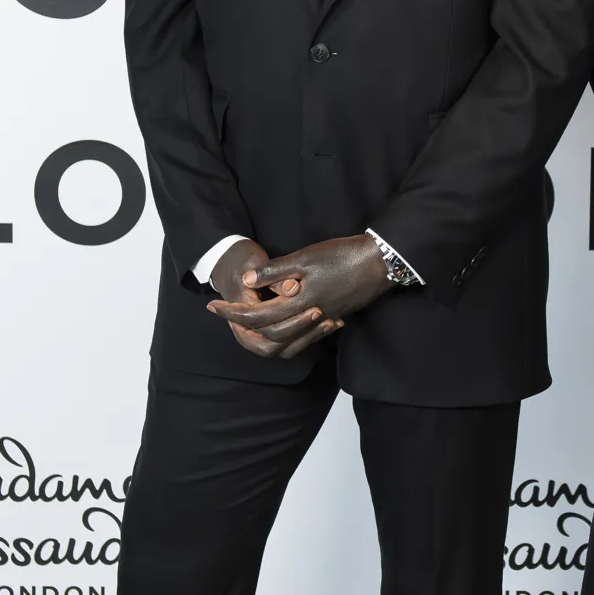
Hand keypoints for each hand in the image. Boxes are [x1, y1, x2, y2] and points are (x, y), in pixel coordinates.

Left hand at [208, 233, 388, 359]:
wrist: (381, 262)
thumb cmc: (343, 255)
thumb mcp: (305, 257)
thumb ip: (276, 270)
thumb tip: (247, 279)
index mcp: (299, 303)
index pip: (258, 316)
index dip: (233, 312)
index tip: (213, 306)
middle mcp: (310, 317)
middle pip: (270, 333)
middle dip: (244, 324)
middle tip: (225, 313)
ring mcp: (324, 318)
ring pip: (289, 339)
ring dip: (268, 332)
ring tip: (253, 322)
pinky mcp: (335, 314)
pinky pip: (306, 334)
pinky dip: (292, 331)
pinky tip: (288, 320)